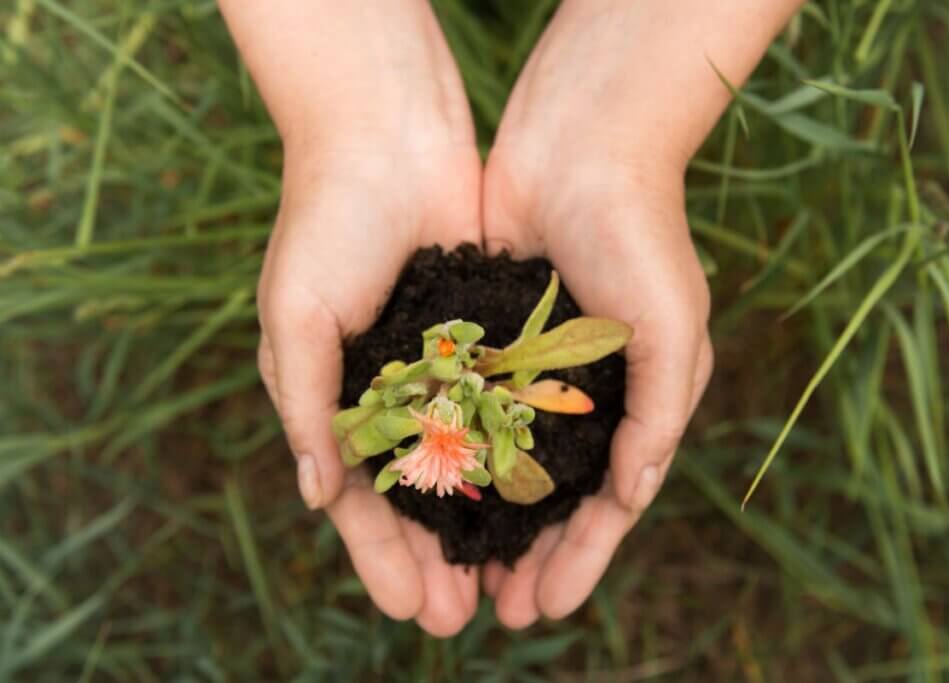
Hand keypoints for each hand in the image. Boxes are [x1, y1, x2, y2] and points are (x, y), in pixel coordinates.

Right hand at [221, 0, 484, 635]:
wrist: (387, 137)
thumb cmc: (325, 223)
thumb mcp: (296, 317)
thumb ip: (308, 406)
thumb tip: (318, 496)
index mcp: (337, 399)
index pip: (360, 500)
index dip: (382, 558)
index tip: (412, 609)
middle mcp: (392, 395)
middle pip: (418, 499)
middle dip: (436, 560)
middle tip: (463, 619)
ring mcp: (443, 369)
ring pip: (468, 467)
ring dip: (483, 526)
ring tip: (507, 583)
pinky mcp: (487, 338)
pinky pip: (504, 409)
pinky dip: (516, 459)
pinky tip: (539, 503)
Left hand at [476, 0, 808, 626]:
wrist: (582, 144)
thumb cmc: (641, 234)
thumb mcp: (672, 327)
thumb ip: (659, 414)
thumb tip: (631, 498)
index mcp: (636, 400)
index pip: (607, 502)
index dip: (580, 559)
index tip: (544, 607)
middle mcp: (584, 393)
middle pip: (551, 496)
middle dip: (527, 555)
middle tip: (493, 611)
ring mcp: (532, 367)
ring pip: (504, 463)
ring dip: (484, 518)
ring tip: (455, 571)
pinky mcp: (487, 336)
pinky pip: (466, 407)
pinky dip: (452, 453)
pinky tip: (426, 491)